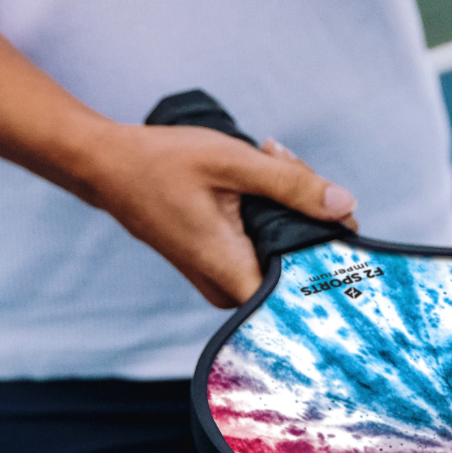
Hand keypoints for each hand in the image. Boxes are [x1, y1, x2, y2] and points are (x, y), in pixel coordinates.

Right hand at [80, 123, 357, 306]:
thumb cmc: (161, 163)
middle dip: (313, 217)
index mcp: (234, 272)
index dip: (333, 263)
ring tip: (273, 158)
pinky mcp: (223, 268)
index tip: (346, 228)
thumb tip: (345, 206)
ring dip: (293, 208)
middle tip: (291, 164)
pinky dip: (274, 212)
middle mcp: (230, 289)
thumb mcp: (234, 163)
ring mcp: (225, 282)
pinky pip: (267, 247)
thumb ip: (292, 185)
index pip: (304, 294)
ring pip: (286, 253)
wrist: (106, 166)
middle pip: (301, 267)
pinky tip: (262, 173)